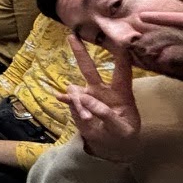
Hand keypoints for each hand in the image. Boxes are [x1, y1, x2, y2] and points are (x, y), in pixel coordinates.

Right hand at [57, 35, 140, 161]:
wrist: (112, 145)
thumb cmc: (123, 134)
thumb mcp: (120, 129)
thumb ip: (104, 113)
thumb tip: (83, 96)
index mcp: (121, 93)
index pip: (122, 72)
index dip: (121, 57)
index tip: (118, 41)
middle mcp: (103, 90)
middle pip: (90, 68)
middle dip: (80, 52)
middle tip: (72, 36)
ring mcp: (89, 96)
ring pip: (76, 90)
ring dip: (78, 102)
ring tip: (87, 119)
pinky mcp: (78, 105)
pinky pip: (69, 99)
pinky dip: (66, 100)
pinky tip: (59, 98)